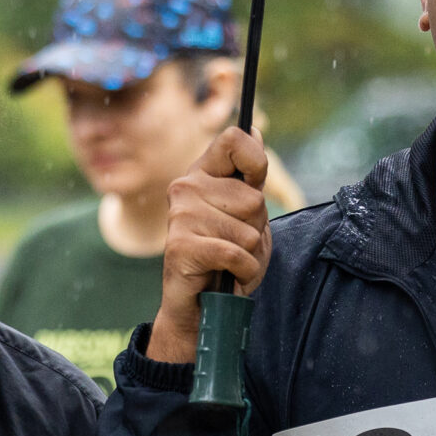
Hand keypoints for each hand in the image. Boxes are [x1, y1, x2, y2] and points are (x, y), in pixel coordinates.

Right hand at [145, 127, 272, 363]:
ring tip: (230, 261)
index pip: (233, 139)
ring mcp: (180, 216)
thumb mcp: (248, 214)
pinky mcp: (180, 247)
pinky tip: (229, 275)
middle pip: (253, 198)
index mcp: (202, 174)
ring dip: (249, 254)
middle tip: (236, 242)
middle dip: (256, 227)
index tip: (254, 184)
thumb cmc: (228, 258)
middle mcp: (186, 187)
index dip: (256, 160)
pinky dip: (244, 271)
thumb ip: (251, 176)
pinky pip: (236, 254)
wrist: (202, 305)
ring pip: (247, 230)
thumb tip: (255, 130)